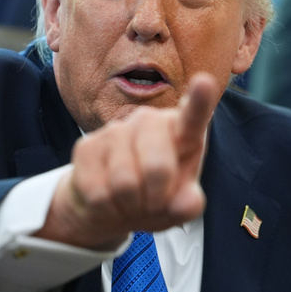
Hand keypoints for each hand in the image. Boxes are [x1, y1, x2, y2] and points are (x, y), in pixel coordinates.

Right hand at [38, 73, 220, 250]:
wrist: (110, 208)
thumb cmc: (155, 200)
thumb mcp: (178, 207)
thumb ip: (189, 205)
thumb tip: (187, 203)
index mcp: (182, 131)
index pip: (193, 116)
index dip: (199, 100)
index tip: (205, 82)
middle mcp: (149, 121)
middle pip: (158, 168)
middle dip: (155, 199)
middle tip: (152, 203)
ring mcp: (115, 130)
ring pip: (125, 183)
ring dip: (130, 206)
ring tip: (130, 201)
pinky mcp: (86, 146)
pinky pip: (98, 192)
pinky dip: (107, 209)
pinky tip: (108, 200)